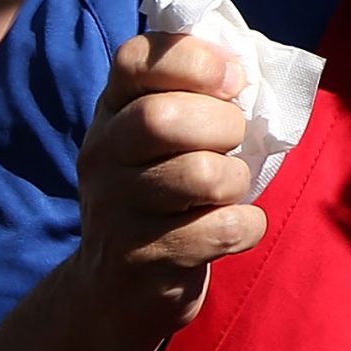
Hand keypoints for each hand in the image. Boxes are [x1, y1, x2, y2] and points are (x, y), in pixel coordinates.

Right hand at [69, 31, 264, 344]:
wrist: (117, 291)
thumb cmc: (164, 190)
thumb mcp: (164, 135)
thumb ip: (196, 91)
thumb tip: (243, 63)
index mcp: (113, 110)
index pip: (137, 59)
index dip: (195, 61)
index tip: (232, 81)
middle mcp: (102, 154)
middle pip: (163, 118)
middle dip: (224, 126)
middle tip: (232, 145)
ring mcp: (114, 210)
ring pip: (202, 175)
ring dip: (237, 182)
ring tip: (226, 193)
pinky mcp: (142, 260)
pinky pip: (223, 229)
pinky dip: (247, 226)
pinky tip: (232, 228)